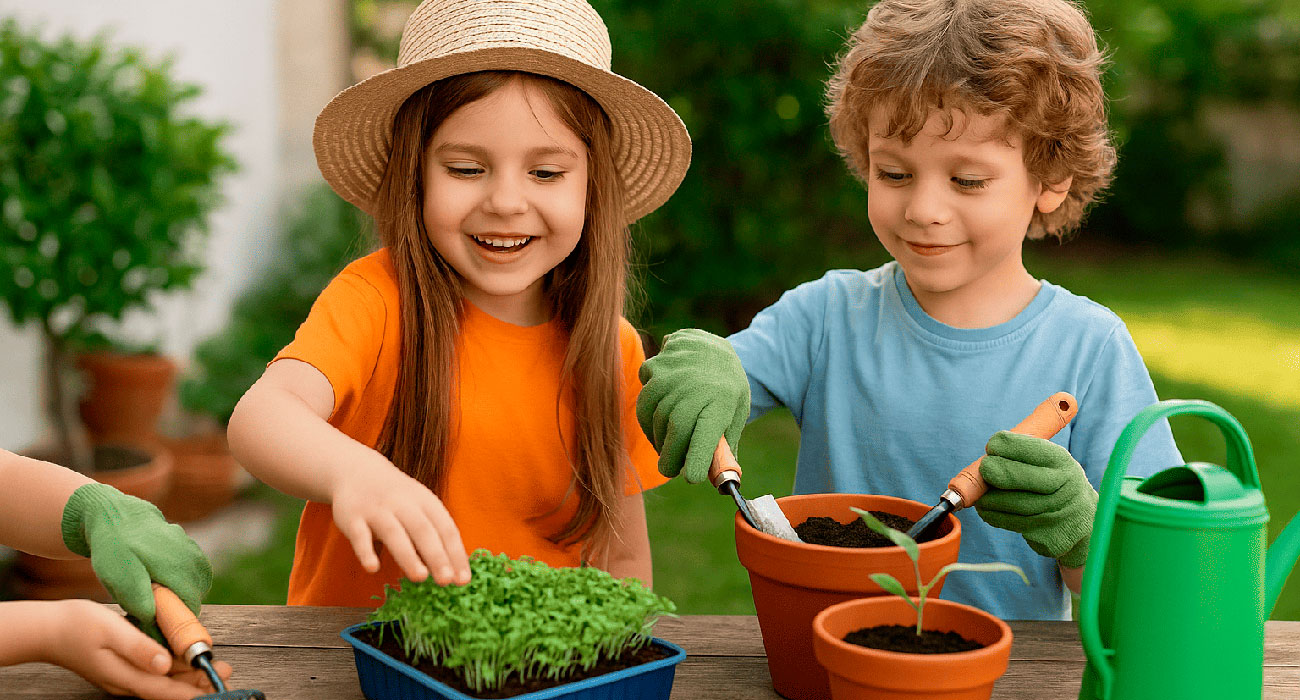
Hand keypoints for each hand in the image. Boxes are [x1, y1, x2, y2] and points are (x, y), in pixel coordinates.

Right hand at [43, 599, 231, 699]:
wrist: (48, 629)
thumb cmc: (77, 626)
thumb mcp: (111, 631)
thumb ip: (139, 648)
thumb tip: (165, 664)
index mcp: (124, 676)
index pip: (165, 690)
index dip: (192, 690)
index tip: (216, 686)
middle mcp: (126, 682)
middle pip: (168, 688)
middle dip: (197, 682)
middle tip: (227, 671)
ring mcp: (123, 676)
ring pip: (162, 680)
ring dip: (187, 674)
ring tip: (213, 666)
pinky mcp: (122, 667)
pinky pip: (152, 672)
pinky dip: (172, 667)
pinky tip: (184, 658)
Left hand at [61, 484, 211, 641]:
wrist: (116, 516)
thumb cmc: (115, 549)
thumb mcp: (118, 578)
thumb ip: (139, 602)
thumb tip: (156, 624)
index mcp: (177, 567)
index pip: (191, 606)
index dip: (176, 621)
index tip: (158, 623)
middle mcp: (192, 557)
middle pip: (197, 596)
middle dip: (178, 606)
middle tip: (152, 605)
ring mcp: (194, 549)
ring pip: (198, 584)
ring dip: (181, 592)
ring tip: (155, 590)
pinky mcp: (192, 546)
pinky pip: (195, 571)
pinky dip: (182, 579)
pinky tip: (162, 577)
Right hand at [331, 454, 470, 584]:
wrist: (357, 470)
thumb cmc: (397, 497)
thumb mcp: (420, 507)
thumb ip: (434, 534)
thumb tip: (455, 568)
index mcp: (426, 502)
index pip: (446, 529)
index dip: (455, 554)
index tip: (463, 580)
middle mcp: (403, 504)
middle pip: (423, 531)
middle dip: (437, 556)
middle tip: (447, 581)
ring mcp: (377, 510)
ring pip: (394, 533)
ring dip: (408, 556)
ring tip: (420, 577)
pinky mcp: (352, 518)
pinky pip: (359, 536)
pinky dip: (366, 552)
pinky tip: (373, 568)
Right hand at [636, 329, 750, 482]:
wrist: (712, 347)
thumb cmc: (726, 390)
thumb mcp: (736, 414)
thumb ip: (725, 446)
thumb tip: (721, 481)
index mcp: (723, 401)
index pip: (708, 434)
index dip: (698, 457)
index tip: (692, 478)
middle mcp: (697, 386)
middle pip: (677, 430)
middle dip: (670, 457)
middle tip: (670, 470)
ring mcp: (673, 375)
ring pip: (655, 418)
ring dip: (657, 439)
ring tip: (666, 445)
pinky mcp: (654, 368)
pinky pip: (644, 402)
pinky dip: (648, 418)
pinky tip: (659, 418)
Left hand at [974, 431, 1097, 567]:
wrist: (1083, 520)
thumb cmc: (1055, 483)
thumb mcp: (1050, 463)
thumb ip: (1023, 455)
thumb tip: (988, 454)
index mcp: (1062, 462)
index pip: (1033, 449)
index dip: (1007, 446)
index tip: (991, 446)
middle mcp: (1064, 486)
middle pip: (1023, 478)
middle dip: (997, 472)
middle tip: (983, 469)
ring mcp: (1057, 512)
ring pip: (1015, 505)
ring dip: (990, 498)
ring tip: (979, 494)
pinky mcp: (1047, 534)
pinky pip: (1013, 523)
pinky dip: (994, 516)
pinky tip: (986, 510)